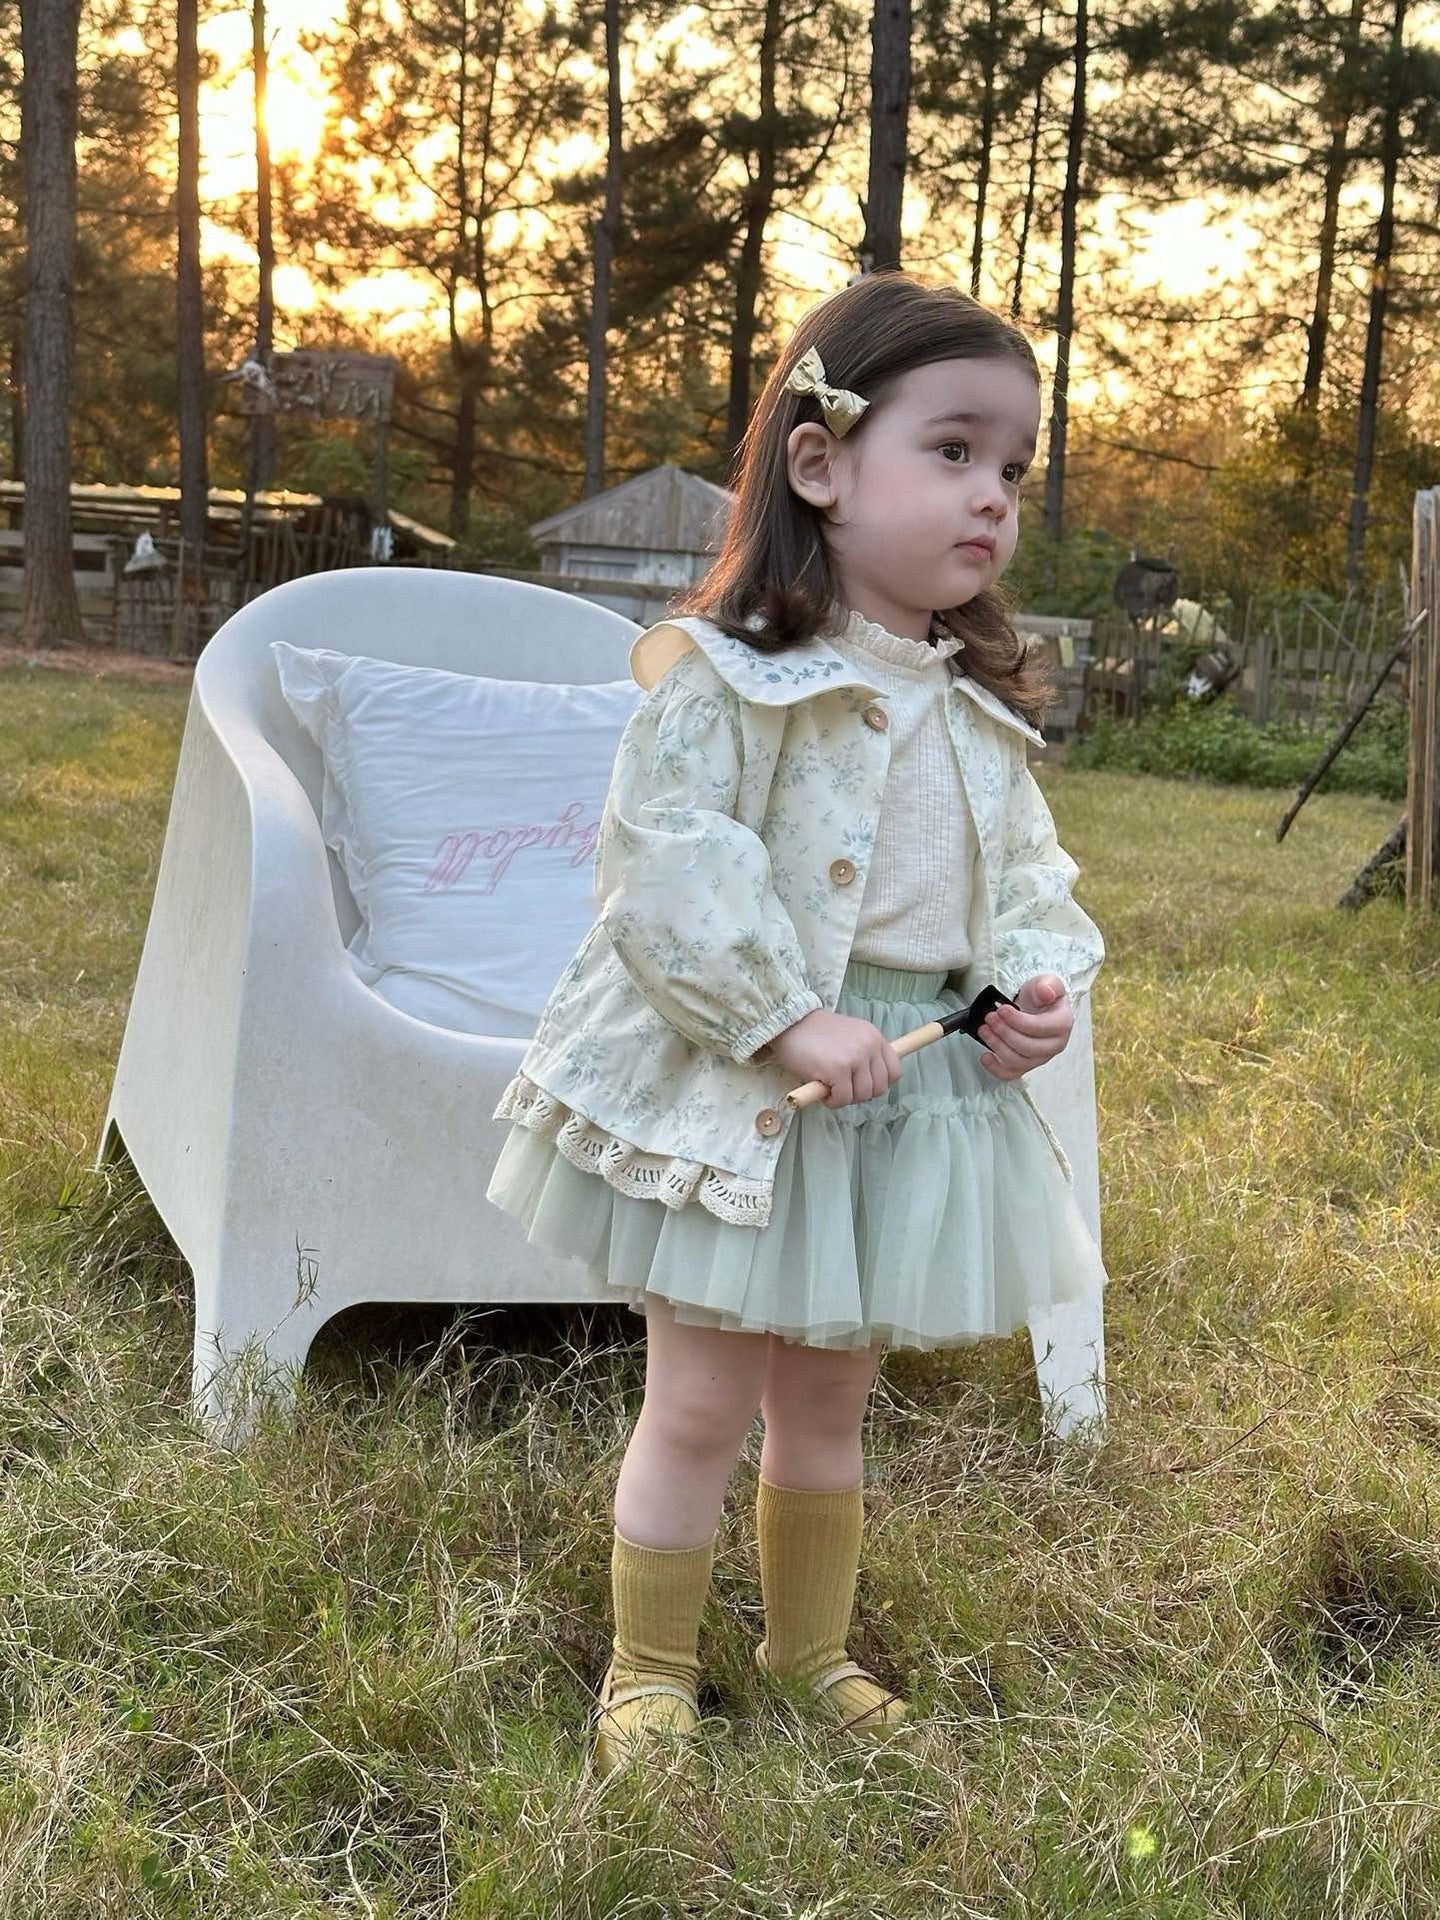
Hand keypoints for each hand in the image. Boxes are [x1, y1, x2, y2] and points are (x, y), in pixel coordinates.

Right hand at [767, 1008, 903, 1108]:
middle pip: (879, 1088)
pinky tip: (821, 1090)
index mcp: (874, 1037)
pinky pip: (843, 1099)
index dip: (877, 1083)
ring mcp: (855, 1058)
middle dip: (859, 1093)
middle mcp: (869, 1046)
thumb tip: (868, 1083)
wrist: (788, 1022)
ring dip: (845, 1098)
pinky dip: (832, 1101)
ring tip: (829, 1087)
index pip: (893, 1071)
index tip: (860, 1083)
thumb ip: (863, 1054)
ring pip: (862, 1095)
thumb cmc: (813, 1032)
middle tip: (841, 1087)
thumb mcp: (848, 1037)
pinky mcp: (837, 1070)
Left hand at [977, 974, 1072, 1079]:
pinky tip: (985, 1056)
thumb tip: (1045, 992)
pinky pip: (1011, 1074)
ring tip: (984, 1029)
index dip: (1018, 1021)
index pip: (1041, 1028)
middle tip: (990, 1018)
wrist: (1036, 1005)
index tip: (1002, 1009)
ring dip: (997, 1046)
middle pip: (1028, 1048)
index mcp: (1062, 1024)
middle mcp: (1054, 1045)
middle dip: (1004, 1032)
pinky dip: (996, 1068)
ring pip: (1018, 1061)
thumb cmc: (1041, 995)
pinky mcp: (1026, 1064)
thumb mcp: (1047, 982)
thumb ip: (1048, 985)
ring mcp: (1040, 1057)